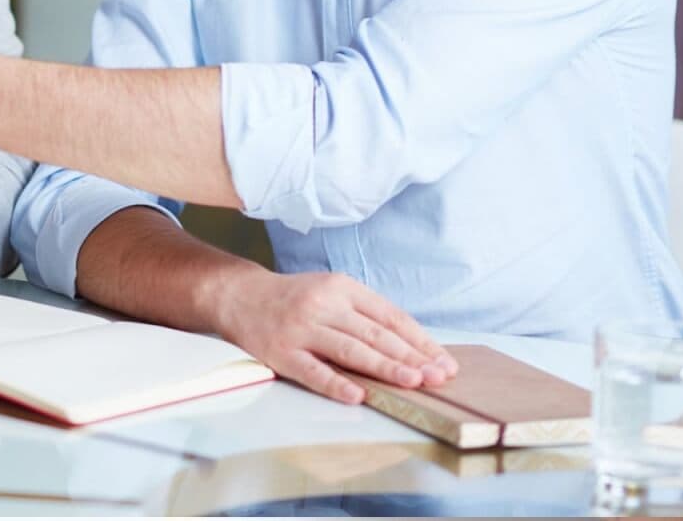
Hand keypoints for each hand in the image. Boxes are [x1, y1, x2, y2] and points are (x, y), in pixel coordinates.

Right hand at [211, 272, 458, 404]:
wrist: (239, 295)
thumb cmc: (295, 298)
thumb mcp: (332, 292)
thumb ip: (365, 314)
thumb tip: (411, 347)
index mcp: (343, 288)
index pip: (390, 316)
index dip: (419, 341)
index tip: (443, 362)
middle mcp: (324, 304)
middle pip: (375, 333)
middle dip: (410, 357)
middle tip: (437, 376)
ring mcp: (301, 328)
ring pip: (350, 349)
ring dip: (384, 367)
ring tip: (412, 382)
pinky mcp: (280, 352)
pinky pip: (312, 371)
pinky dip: (336, 383)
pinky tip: (358, 395)